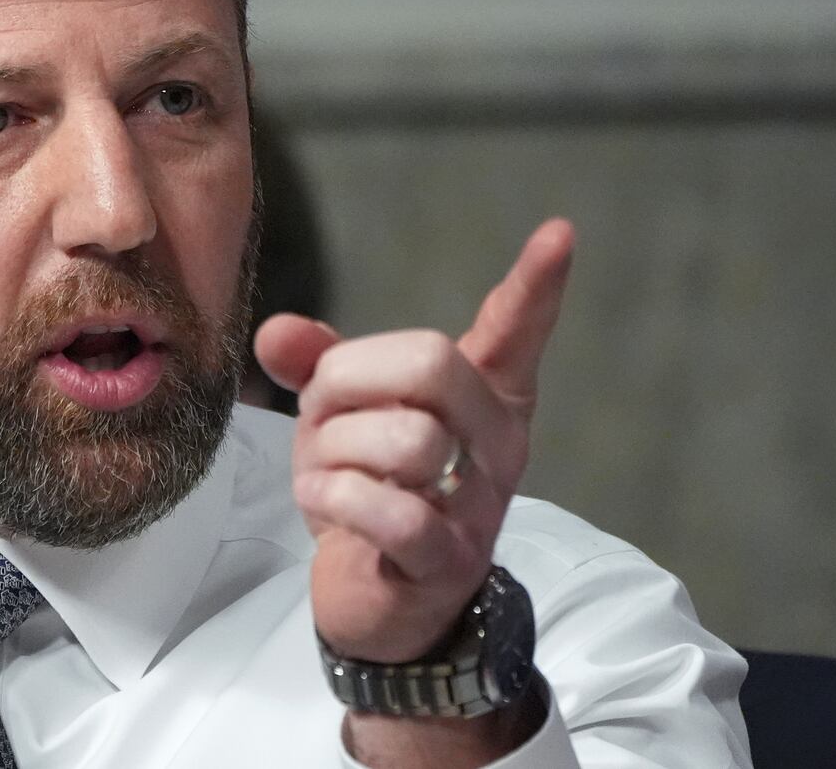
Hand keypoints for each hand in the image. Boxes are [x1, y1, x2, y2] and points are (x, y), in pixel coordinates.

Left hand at [254, 219, 574, 663]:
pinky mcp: (447, 561)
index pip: (514, 333)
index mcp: (478, 398)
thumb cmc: (368, 492)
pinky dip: (338, 500)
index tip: (559, 231)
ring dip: (333, 451)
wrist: (379, 603)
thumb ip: (316, 366)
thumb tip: (276, 332)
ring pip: (406, 439)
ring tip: (325, 473)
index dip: (535, 286)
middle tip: (323, 414)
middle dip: (350, 378)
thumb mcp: (338, 417)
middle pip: (435, 364)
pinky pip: (393, 512)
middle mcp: (494, 445)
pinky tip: (326, 506)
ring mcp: (479, 505)